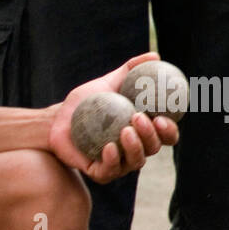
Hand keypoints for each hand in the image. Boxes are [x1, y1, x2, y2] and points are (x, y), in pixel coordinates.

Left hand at [49, 53, 179, 183]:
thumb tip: (155, 57)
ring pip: (136, 162)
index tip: (162, 118)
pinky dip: (112, 159)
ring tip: (125, 130)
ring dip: (135, 147)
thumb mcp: (108, 81)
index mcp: (143, 132)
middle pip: (153, 148)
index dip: (169, 131)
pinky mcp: (100, 173)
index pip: (166, 136)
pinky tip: (109, 147)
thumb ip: (131, 69)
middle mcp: (135, 149)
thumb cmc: (87, 101)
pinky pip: (110, 171)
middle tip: (138, 118)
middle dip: (150, 135)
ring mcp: (119, 163)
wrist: (59, 118)